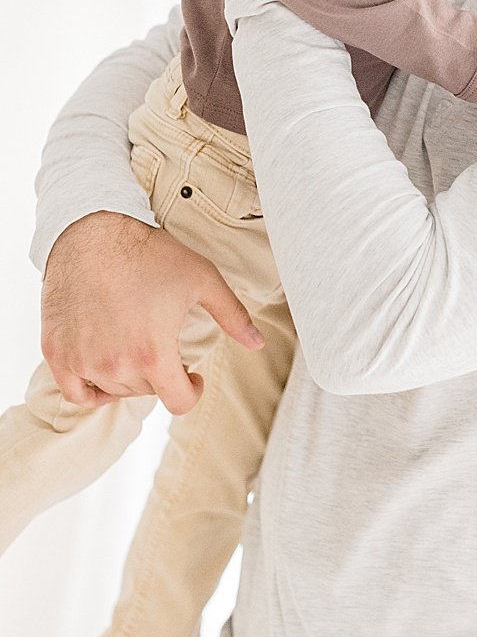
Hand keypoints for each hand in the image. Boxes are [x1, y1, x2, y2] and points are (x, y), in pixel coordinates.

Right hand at [40, 212, 262, 413]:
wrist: (91, 233)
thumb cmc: (149, 254)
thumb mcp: (202, 279)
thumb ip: (233, 316)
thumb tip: (258, 344)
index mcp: (154, 353)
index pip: (179, 402)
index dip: (192, 390)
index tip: (193, 375)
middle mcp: (117, 366)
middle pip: (148, 393)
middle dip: (162, 373)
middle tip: (161, 341)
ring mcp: (83, 362)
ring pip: (116, 391)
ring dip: (130, 376)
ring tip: (136, 343)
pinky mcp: (57, 353)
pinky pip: (78, 393)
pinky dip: (93, 387)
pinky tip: (106, 366)